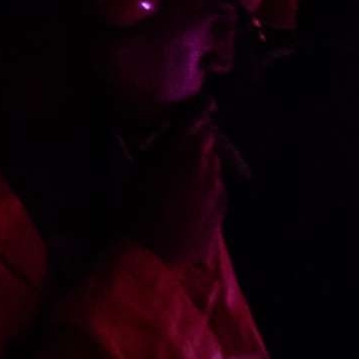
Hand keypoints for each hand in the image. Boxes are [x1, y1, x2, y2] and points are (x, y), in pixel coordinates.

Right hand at [123, 102, 226, 267]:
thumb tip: (175, 135)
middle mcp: (205, 161)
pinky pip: (217, 189)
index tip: (204, 104)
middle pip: (208, 141)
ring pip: (213, 166)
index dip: (201, 107)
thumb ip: (161, 148)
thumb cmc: (134, 211)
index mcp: (181, 149)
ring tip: (181, 188)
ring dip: (202, 169)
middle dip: (197, 144)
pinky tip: (189, 206)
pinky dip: (207, 191)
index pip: (198, 114)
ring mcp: (218, 184)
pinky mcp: (224, 204)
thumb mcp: (139, 172)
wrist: (150, 254)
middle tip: (179, 156)